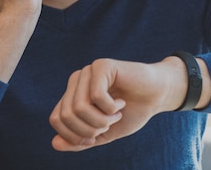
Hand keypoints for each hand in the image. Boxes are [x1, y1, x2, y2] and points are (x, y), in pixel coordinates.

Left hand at [49, 57, 187, 151]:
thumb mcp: (103, 133)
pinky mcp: (101, 65)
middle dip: (90, 129)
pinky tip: (121, 102)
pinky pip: (96, 95)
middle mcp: (76, 80)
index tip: (96, 136)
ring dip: (102, 120)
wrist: (157, 96)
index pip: (56, 119)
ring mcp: (88, 71)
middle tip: (109, 124)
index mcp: (72, 94)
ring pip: (79, 107)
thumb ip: (80, 140)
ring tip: (116, 115)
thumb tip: (54, 144)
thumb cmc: (131, 112)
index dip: (75, 135)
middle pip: (66, 115)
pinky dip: (111, 108)